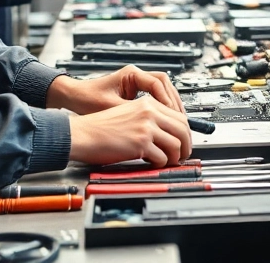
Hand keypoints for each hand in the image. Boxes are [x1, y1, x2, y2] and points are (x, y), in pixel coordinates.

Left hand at [47, 66, 184, 115]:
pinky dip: (162, 106)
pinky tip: (165, 119)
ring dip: (170, 103)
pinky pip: (155, 95)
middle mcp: (136, 75)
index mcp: (131, 74)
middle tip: (180, 118)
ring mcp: (136, 82)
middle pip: (164, 83)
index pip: (158, 82)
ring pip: (162, 89)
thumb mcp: (110, 107)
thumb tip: (151, 123)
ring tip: (176, 119)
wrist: (74, 97)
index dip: (167, 99)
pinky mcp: (135, 91)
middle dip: (173, 101)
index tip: (171, 113)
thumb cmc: (86, 99)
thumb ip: (131, 112)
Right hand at [68, 96, 190, 166]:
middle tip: (183, 156)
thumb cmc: (100, 128)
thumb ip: (149, 120)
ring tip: (168, 162)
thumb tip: (168, 135)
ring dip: (175, 157)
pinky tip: (152, 164)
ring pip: (176, 144)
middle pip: (183, 129)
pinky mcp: (140, 143)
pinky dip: (160, 164)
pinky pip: (162, 157)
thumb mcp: (129, 114)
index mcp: (148, 104)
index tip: (184, 142)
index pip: (179, 116)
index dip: (185, 132)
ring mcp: (146, 127)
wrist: (82, 134)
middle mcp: (149, 112)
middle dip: (186, 145)